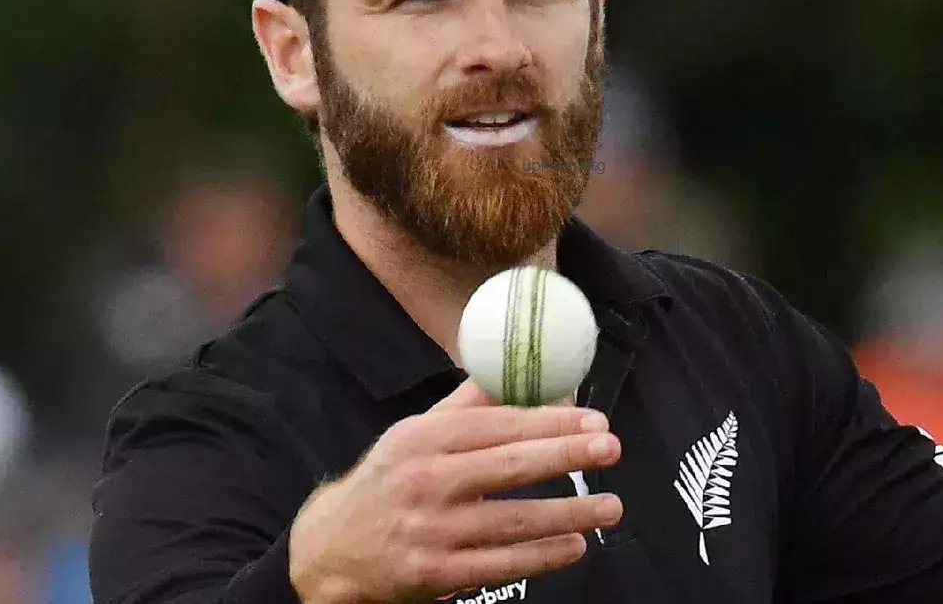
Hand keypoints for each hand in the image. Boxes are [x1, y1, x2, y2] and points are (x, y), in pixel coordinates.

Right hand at [288, 379, 622, 603]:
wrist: (330, 550)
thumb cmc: (387, 482)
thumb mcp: (414, 433)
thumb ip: (464, 406)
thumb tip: (512, 369)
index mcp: (426, 439)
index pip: (498, 424)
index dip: (550, 420)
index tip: (592, 418)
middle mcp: (428, 481)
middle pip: (510, 466)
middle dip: (567, 455)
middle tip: (611, 447)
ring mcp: (433, 531)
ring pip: (514, 521)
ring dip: (569, 512)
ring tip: (611, 505)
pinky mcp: (437, 573)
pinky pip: (502, 564)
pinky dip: (543, 556)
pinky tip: (576, 545)